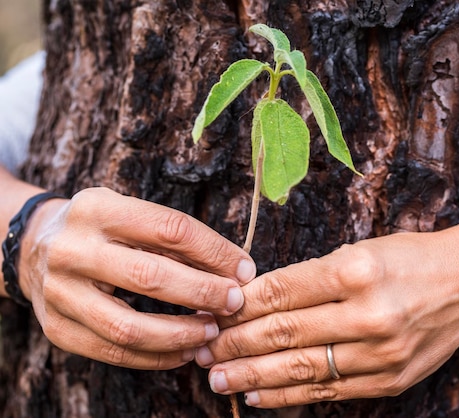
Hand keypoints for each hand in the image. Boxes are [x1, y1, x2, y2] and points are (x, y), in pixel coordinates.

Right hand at [18, 187, 255, 369]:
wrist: (36, 247)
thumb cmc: (103, 229)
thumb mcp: (132, 215)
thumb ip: (177, 239)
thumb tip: (237, 270)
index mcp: (98, 209)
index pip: (170, 228)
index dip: (214, 251)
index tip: (244, 269)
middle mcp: (72, 249)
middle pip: (150, 277)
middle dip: (203, 293)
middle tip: (235, 303)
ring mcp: (59, 292)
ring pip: (130, 327)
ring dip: (181, 334)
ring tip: (211, 331)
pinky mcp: (56, 329)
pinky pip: (114, 353)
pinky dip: (156, 357)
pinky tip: (184, 351)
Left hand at [197, 232, 458, 406]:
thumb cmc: (411, 259)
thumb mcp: (362, 250)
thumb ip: (311, 277)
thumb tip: (255, 299)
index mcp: (359, 269)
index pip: (283, 290)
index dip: (241, 304)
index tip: (213, 310)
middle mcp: (370, 313)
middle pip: (285, 332)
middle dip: (236, 343)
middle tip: (203, 349)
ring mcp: (382, 352)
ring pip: (301, 368)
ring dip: (251, 375)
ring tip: (216, 378)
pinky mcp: (390, 380)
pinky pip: (328, 391)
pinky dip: (287, 394)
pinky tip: (256, 394)